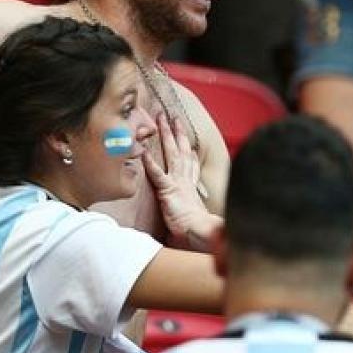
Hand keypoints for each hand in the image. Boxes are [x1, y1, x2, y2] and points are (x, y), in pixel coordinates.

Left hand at [143, 113, 220, 249]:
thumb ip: (199, 218)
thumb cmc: (198, 233)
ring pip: (172, 154)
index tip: (187, 140)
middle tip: (173, 116)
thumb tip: (210, 224)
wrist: (200, 236)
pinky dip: (150, 162)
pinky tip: (143, 151)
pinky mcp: (169, 191)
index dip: (188, 151)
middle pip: (182, 151)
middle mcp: (186, 181)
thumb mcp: (198, 221)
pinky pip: (157, 174)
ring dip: (167, 135)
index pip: (190, 165)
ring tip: (162, 119)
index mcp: (191, 188)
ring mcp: (177, 184)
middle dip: (177, 133)